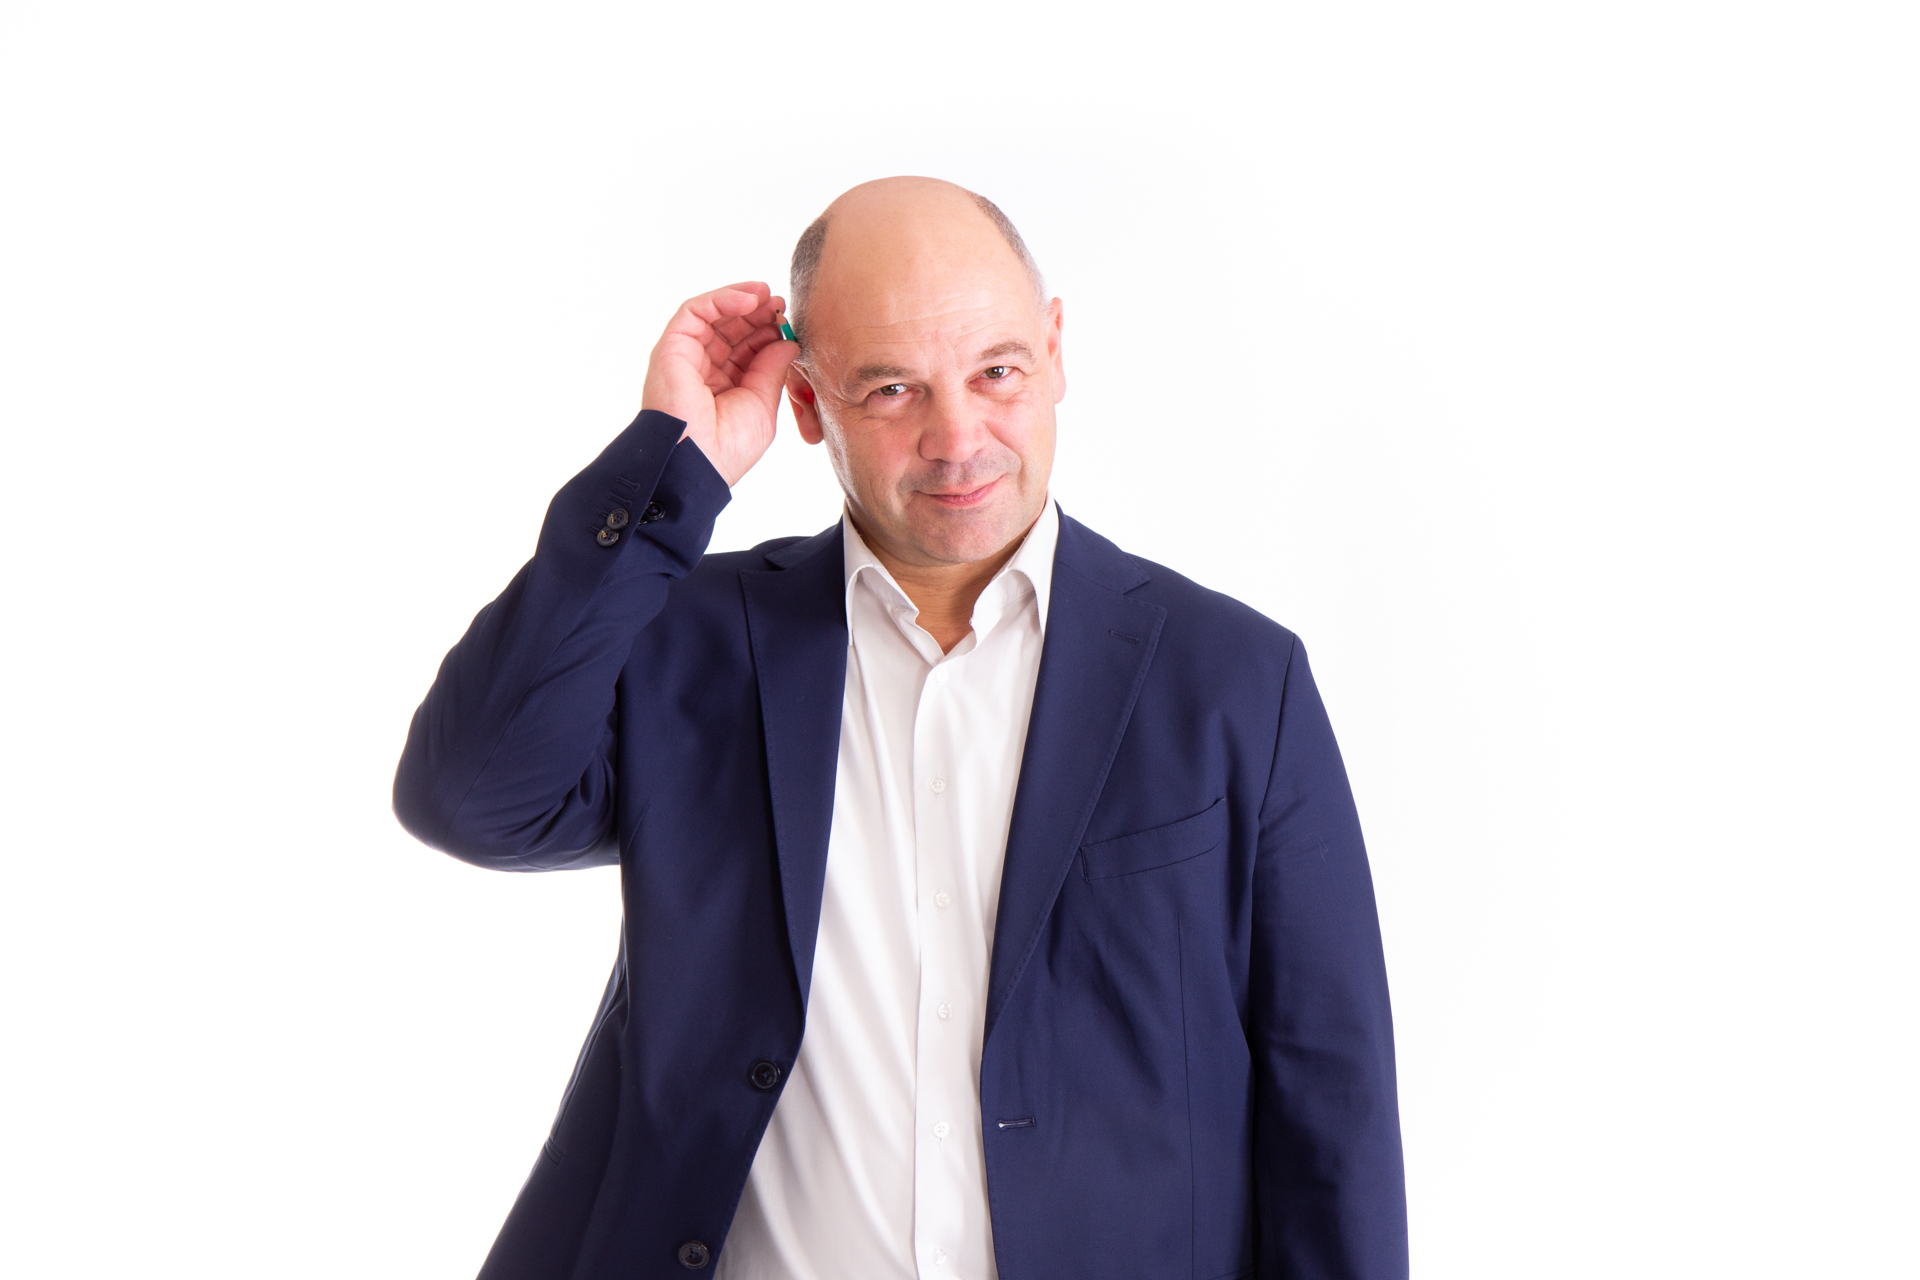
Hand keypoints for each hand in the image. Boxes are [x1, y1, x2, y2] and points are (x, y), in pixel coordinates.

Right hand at [641, 281, 798, 485]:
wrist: (697, 462)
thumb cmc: (729, 446)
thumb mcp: (762, 405)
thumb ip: (772, 370)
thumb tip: (788, 342)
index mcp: (724, 386)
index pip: (747, 349)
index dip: (767, 332)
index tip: (789, 321)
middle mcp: (703, 369)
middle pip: (731, 329)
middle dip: (758, 313)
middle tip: (781, 303)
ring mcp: (686, 356)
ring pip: (714, 316)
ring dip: (743, 300)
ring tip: (769, 296)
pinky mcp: (672, 347)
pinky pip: (695, 311)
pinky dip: (722, 300)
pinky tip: (749, 300)